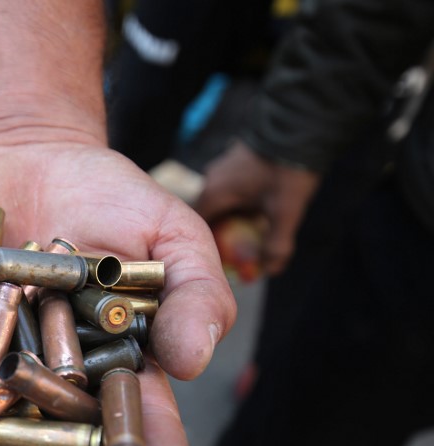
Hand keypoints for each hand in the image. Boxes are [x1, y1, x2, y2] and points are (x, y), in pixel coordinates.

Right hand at [195, 140, 320, 276]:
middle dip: (228, 232)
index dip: (210, 246)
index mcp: (214, 194)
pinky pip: (233, 187)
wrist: (299, 123)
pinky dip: (243, 199)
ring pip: (224, 201)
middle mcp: (211, 179)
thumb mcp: (284, 212)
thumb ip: (276, 244)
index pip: (199, 228)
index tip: (226, 259)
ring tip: (257, 224)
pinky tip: (262, 202)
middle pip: (212, 215)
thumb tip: (271, 271)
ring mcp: (223, 166)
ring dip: (237, 215)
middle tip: (245, 246)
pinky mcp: (236, 158)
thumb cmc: (285, 170)